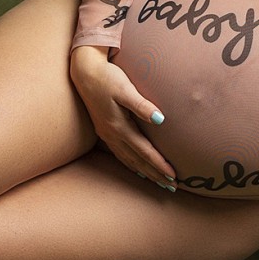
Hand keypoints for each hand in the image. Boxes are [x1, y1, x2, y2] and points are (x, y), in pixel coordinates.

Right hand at [67, 45, 179, 191]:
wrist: (84, 72)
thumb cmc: (107, 78)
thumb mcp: (125, 89)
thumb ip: (142, 105)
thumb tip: (160, 119)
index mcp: (119, 127)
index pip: (144, 151)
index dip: (159, 165)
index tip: (173, 176)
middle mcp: (113, 135)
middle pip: (137, 161)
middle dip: (154, 174)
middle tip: (171, 186)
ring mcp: (107, 134)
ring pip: (128, 160)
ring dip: (144, 172)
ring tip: (158, 181)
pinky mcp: (104, 130)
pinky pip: (119, 154)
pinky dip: (130, 164)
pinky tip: (137, 168)